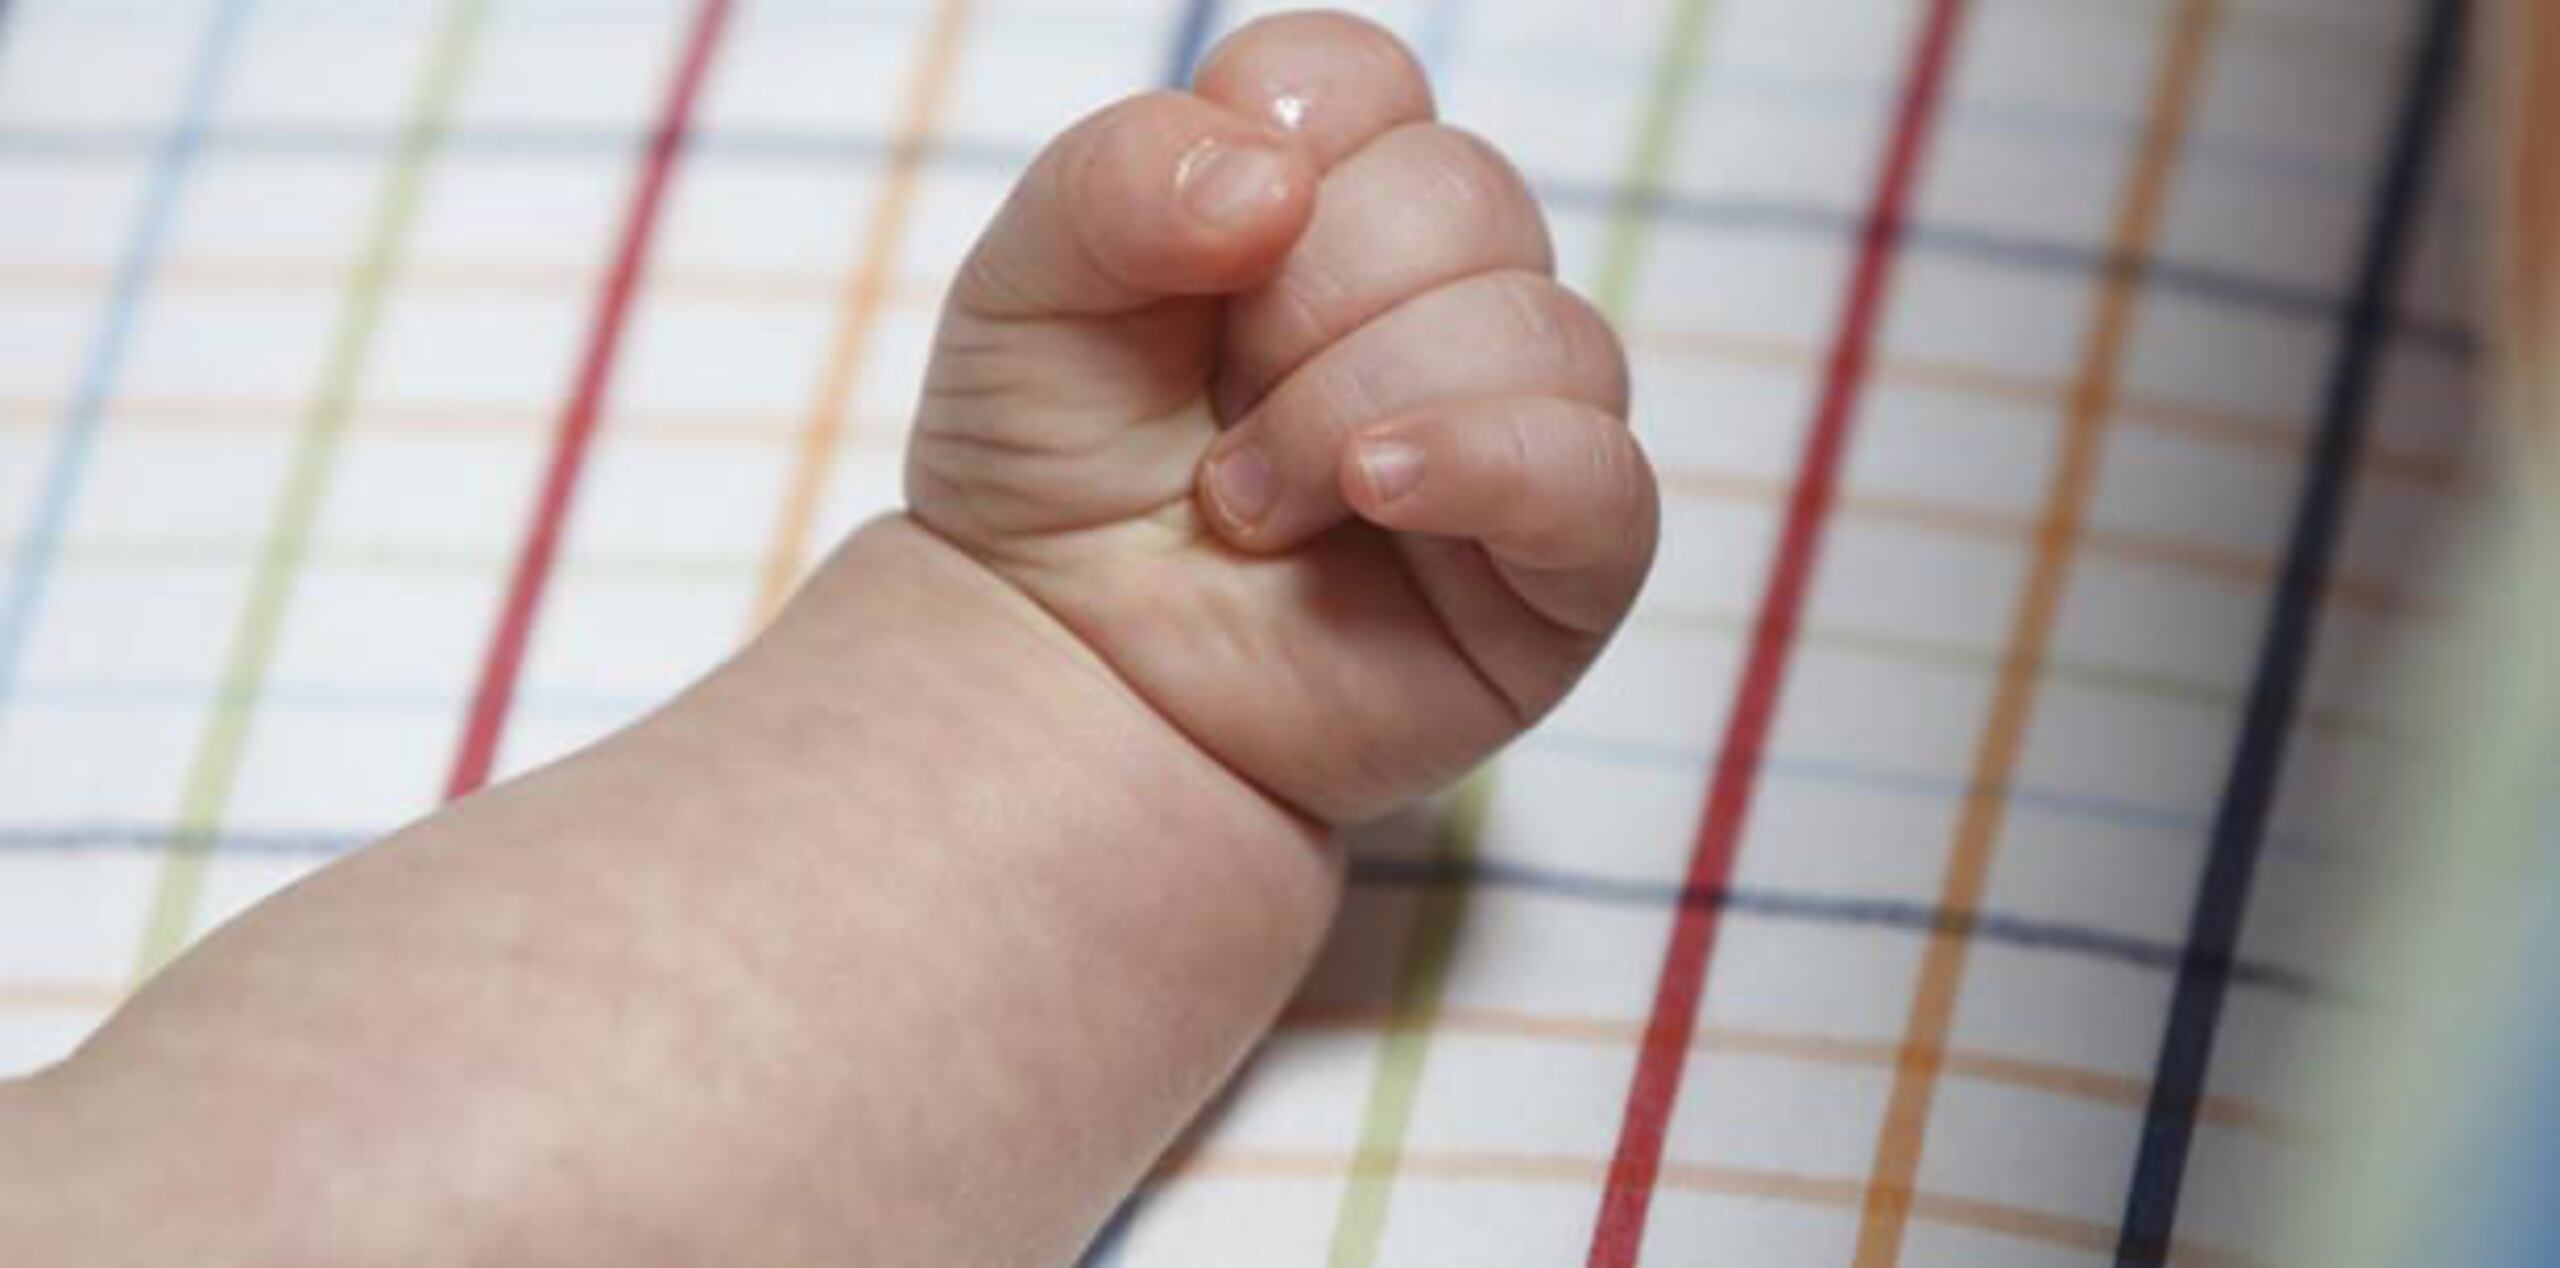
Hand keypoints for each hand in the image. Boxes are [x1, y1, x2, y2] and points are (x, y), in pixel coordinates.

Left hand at [907, 11, 1656, 822]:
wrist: (1058, 680)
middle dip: (1305, 302)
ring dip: (1354, 410)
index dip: (1285, 133)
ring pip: (1535, 324)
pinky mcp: (1564, 566)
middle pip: (1461, 190)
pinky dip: (1483, 461)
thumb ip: (1113, 182)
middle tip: (1209, 422)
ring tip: (1247, 507)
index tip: (1199, 243)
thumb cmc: (1053, 484)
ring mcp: (1518, 426)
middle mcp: (1446, 296)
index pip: (1365, 82)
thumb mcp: (1026, 297)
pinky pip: (1596, 475)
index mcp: (1329, 203)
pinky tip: (1377, 493)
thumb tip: (1272, 177)